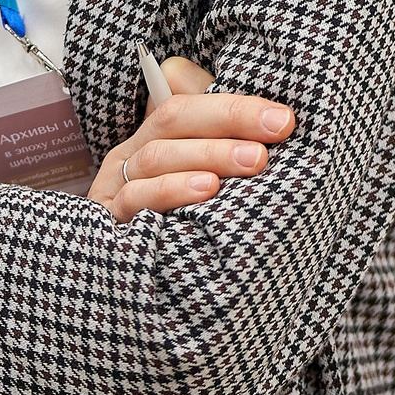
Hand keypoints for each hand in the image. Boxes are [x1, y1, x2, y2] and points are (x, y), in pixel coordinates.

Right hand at [88, 56, 295, 223]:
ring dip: (208, 154)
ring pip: (157, 156)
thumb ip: (226, 149)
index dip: (235, 106)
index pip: (190, 103)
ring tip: (253, 162)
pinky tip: (207, 190)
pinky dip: (171, 189)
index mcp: (154, 139)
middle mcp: (133, 156)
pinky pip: (136, 196)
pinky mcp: (111, 220)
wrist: (143, 291)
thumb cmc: (182, 227)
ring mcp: (117, 186)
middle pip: (173, 119)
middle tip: (276, 135)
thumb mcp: (205, 182)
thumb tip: (273, 120)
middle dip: (228, 122)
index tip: (283, 119)